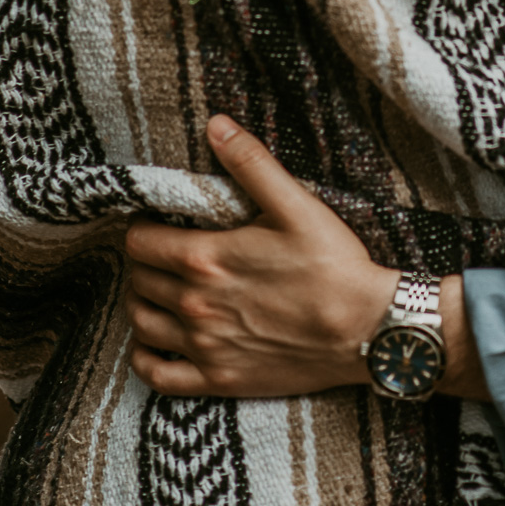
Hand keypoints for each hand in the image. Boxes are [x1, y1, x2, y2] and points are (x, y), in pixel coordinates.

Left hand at [125, 115, 486, 399]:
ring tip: (161, 291)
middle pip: (139, 281)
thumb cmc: (334, 264)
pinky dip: (145, 358)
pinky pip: (157, 375)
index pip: (140, 243)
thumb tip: (215, 125)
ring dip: (142, 303)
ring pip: (141, 324)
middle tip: (165, 253)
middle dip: (145, 263)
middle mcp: (195, 305)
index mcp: (207, 259)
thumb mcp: (296, 204)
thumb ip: (252, 164)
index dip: (143, 228)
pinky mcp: (218, 380)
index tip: (157, 223)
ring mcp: (204, 347)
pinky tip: (157, 343)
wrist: (366, 331)